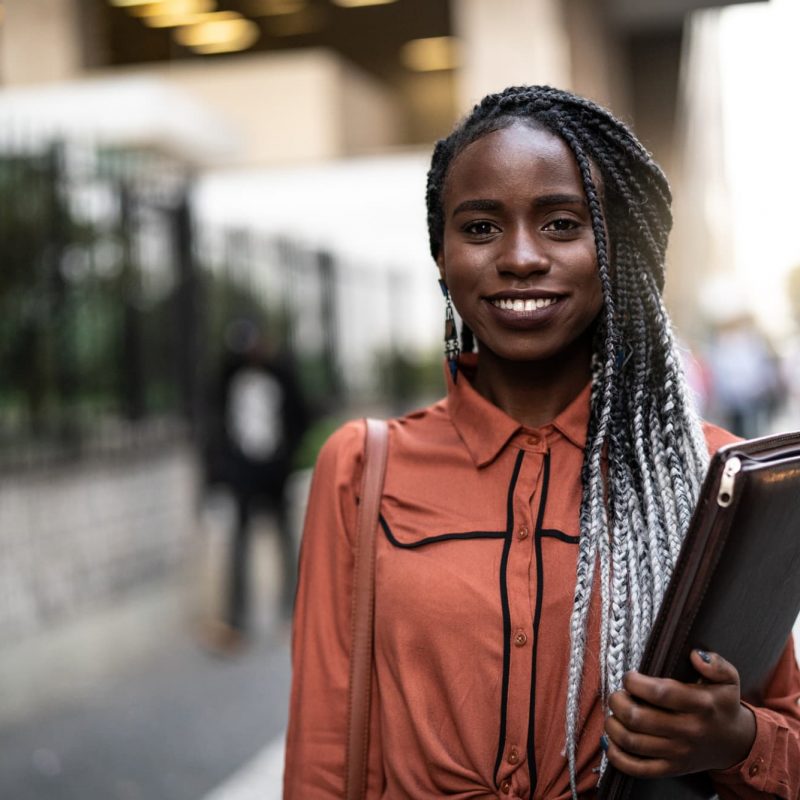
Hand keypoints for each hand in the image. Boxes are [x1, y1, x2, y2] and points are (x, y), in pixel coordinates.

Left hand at [604, 649, 755, 777]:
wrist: (734, 744)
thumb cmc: (722, 704)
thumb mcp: (729, 680)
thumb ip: (715, 664)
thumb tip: (696, 654)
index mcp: (701, 706)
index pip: (660, 693)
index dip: (636, 683)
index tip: (629, 677)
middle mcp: (689, 731)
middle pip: (639, 719)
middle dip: (618, 702)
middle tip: (617, 695)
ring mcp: (679, 753)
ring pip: (633, 742)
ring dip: (613, 726)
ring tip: (614, 713)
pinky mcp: (671, 769)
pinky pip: (638, 769)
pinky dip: (617, 756)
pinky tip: (610, 741)